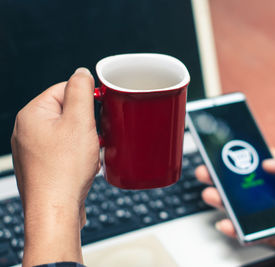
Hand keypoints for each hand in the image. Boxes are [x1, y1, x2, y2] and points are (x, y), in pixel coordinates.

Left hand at [11, 68, 98, 265]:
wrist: (55, 210)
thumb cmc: (65, 169)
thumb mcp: (79, 121)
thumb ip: (81, 91)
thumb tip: (82, 73)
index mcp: (32, 114)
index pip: (63, 89)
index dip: (86, 98)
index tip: (100, 110)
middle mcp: (27, 130)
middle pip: (66, 112)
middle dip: (86, 122)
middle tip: (95, 135)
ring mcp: (32, 150)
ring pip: (67, 133)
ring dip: (84, 140)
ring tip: (89, 153)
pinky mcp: (41, 166)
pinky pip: (63, 150)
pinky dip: (77, 154)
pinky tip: (84, 165)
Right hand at [195, 151, 274, 265]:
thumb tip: (267, 162)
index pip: (258, 160)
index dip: (241, 154)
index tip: (223, 149)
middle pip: (242, 182)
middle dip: (222, 176)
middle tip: (207, 171)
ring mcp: (270, 212)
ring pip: (240, 205)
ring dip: (222, 199)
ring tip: (210, 194)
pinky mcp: (269, 232)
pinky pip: (247, 229)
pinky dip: (233, 227)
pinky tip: (225, 222)